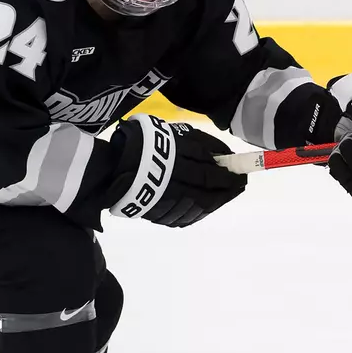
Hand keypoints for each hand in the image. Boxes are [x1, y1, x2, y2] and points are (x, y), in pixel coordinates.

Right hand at [109, 114, 246, 227]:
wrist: (107, 166)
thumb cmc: (142, 143)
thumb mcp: (173, 134)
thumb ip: (200, 144)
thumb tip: (225, 156)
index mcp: (175, 163)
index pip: (211, 173)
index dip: (229, 176)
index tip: (243, 175)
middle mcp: (172, 185)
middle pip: (208, 193)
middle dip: (227, 191)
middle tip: (239, 186)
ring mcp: (164, 202)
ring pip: (198, 208)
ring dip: (215, 203)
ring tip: (225, 195)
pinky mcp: (156, 215)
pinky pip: (184, 217)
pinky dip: (198, 212)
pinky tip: (205, 206)